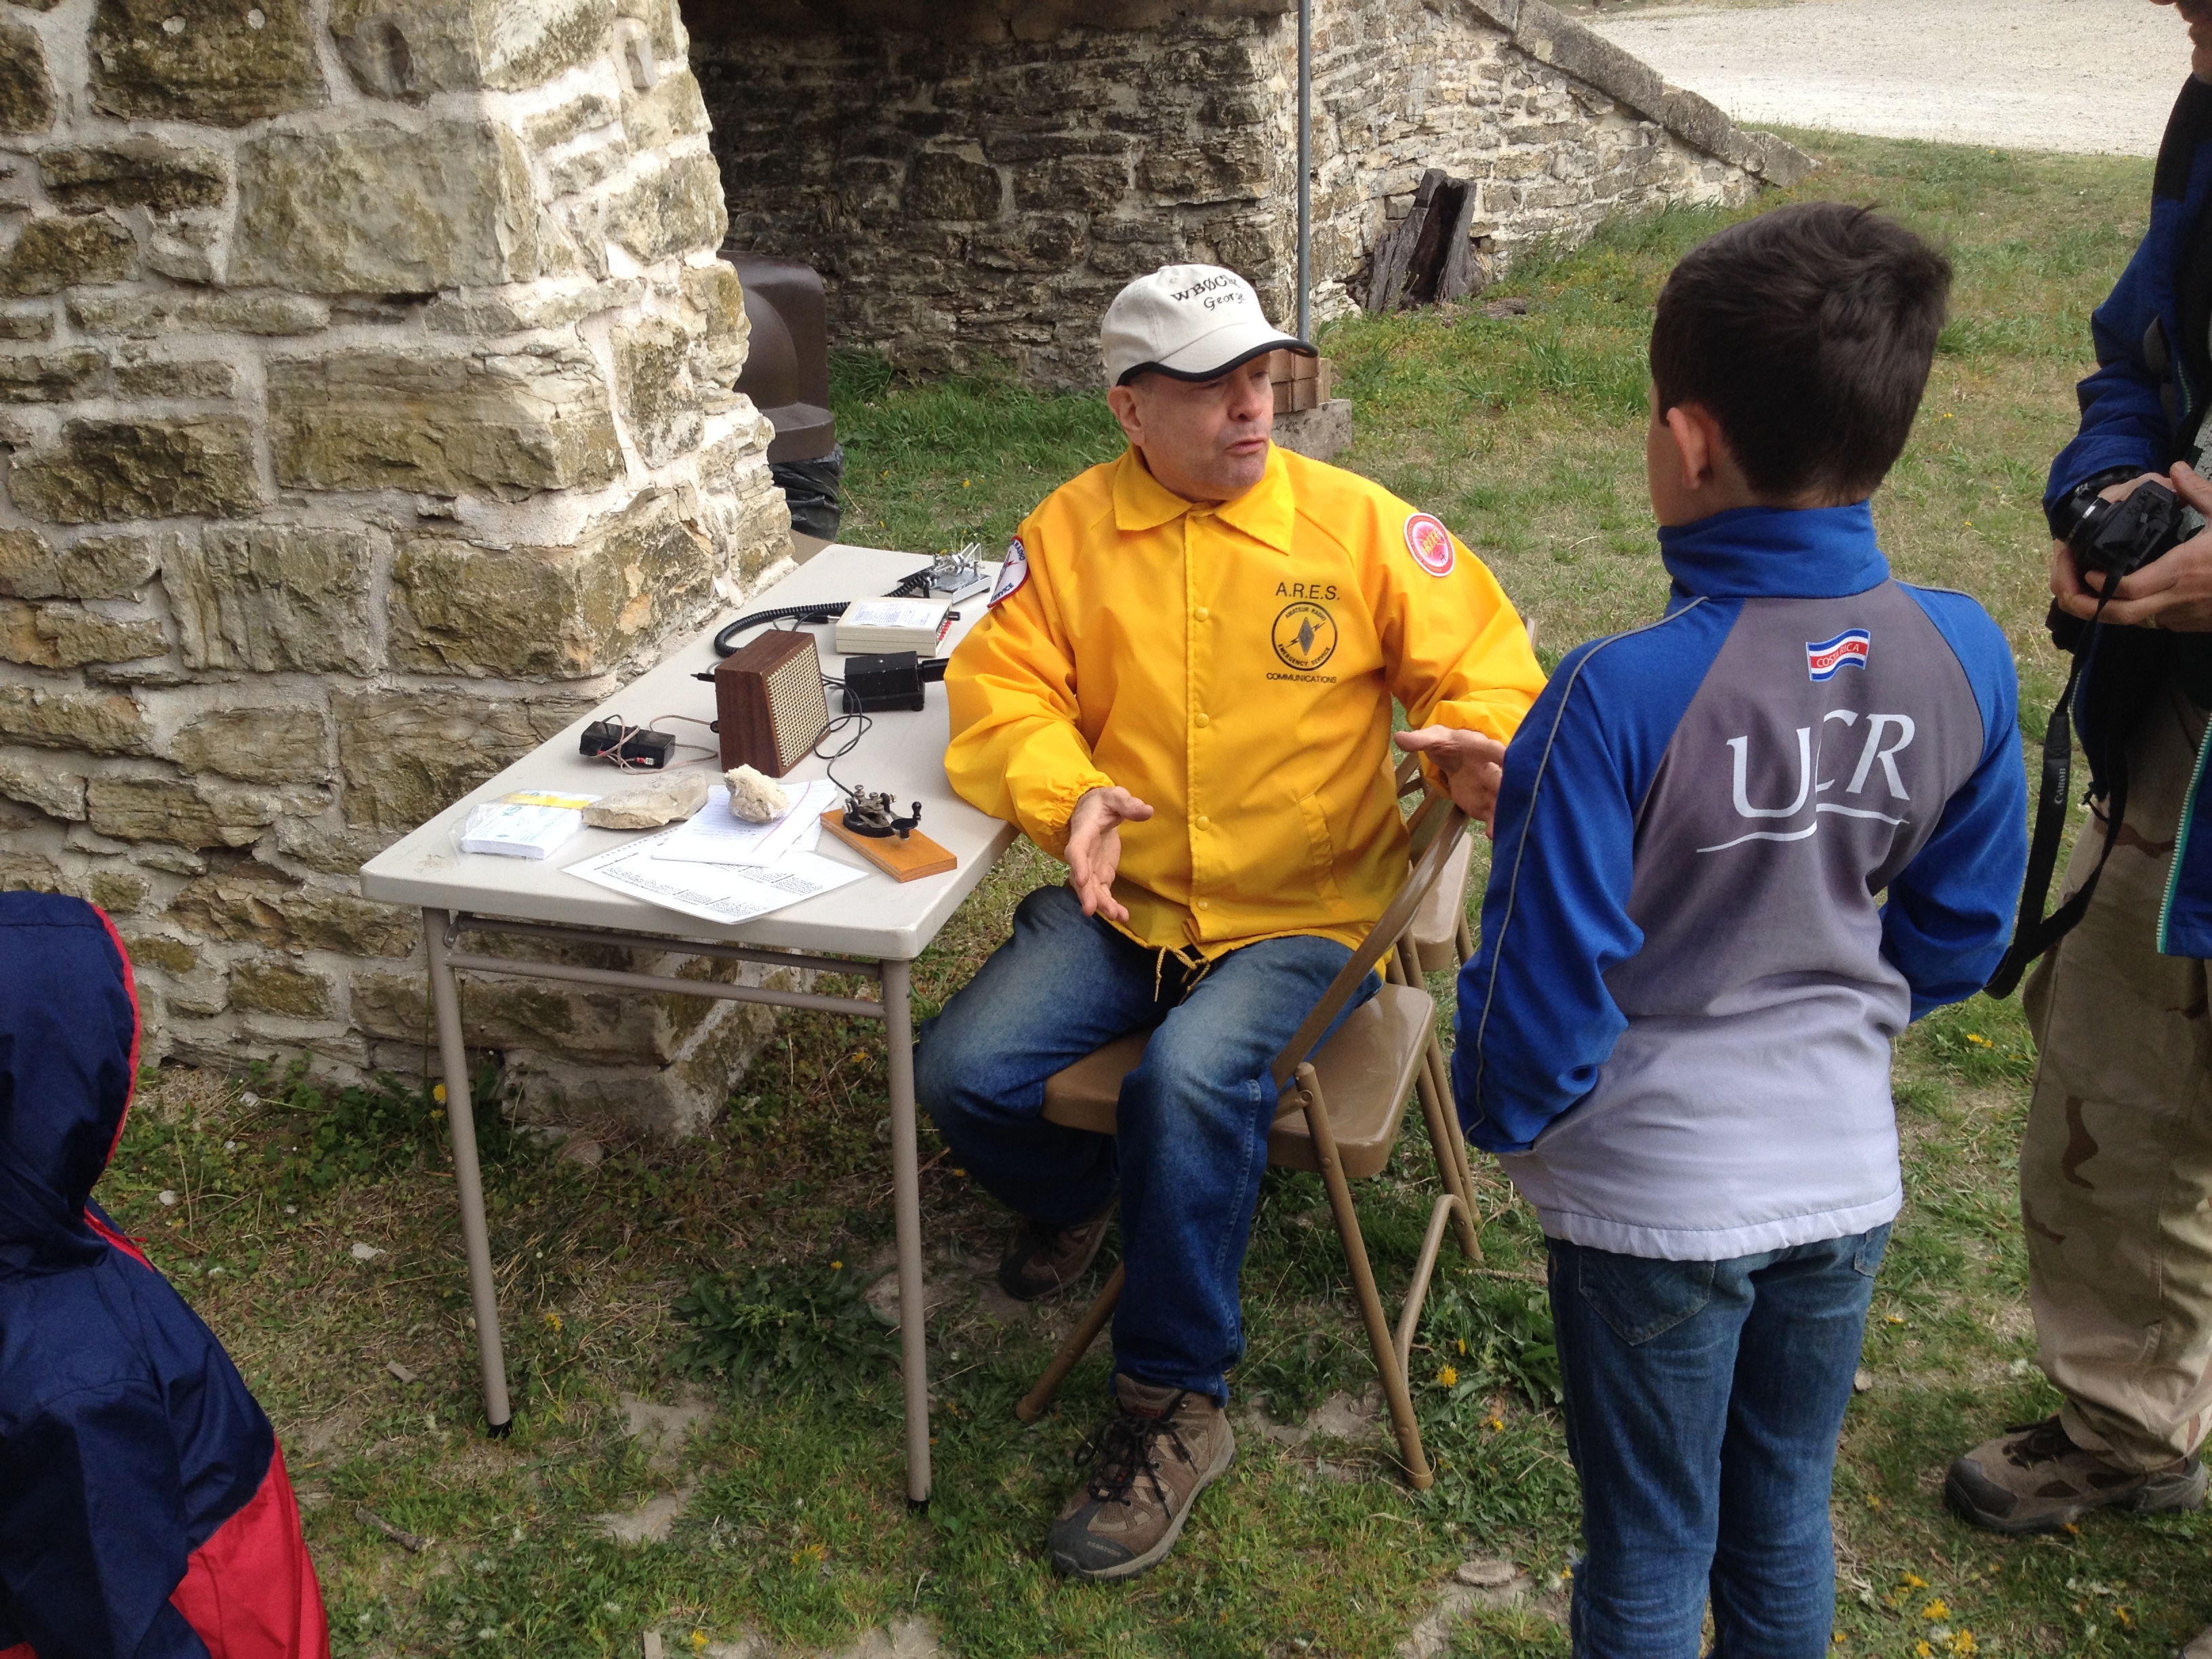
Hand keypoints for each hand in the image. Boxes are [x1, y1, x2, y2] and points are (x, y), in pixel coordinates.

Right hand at [1064, 785, 1152, 922]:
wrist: (1095, 811)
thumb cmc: (1103, 802)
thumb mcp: (1116, 797)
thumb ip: (1129, 804)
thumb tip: (1147, 811)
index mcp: (1083, 832)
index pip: (1076, 850)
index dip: (1078, 865)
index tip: (1083, 880)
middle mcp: (1083, 853)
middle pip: (1081, 877)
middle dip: (1087, 893)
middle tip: (1092, 910)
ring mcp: (1091, 867)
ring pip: (1091, 889)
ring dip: (1101, 903)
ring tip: (1116, 915)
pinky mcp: (1101, 874)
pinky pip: (1103, 892)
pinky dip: (1110, 904)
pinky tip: (1122, 916)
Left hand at [1394, 725, 1507, 831]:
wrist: (1456, 757)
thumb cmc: (1450, 743)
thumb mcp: (1434, 738)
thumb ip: (1420, 739)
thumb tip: (1399, 737)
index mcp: (1483, 749)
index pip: (1494, 750)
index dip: (1501, 756)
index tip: (1507, 758)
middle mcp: (1494, 769)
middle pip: (1504, 779)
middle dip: (1506, 789)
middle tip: (1507, 799)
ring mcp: (1493, 789)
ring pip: (1502, 801)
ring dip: (1503, 813)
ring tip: (1498, 827)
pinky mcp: (1487, 805)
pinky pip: (1494, 816)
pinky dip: (1495, 825)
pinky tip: (1493, 835)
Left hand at [2054, 465, 2211, 630]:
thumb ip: (2200, 493)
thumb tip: (2176, 469)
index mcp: (2182, 570)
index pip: (2125, 588)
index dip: (2096, 585)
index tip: (2085, 570)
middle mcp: (2178, 599)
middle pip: (2117, 616)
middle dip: (2083, 605)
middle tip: (2068, 586)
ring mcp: (2184, 616)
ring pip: (2132, 624)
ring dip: (2106, 611)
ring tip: (2087, 589)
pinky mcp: (2191, 624)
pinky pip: (2153, 623)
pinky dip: (2132, 613)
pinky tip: (2124, 595)